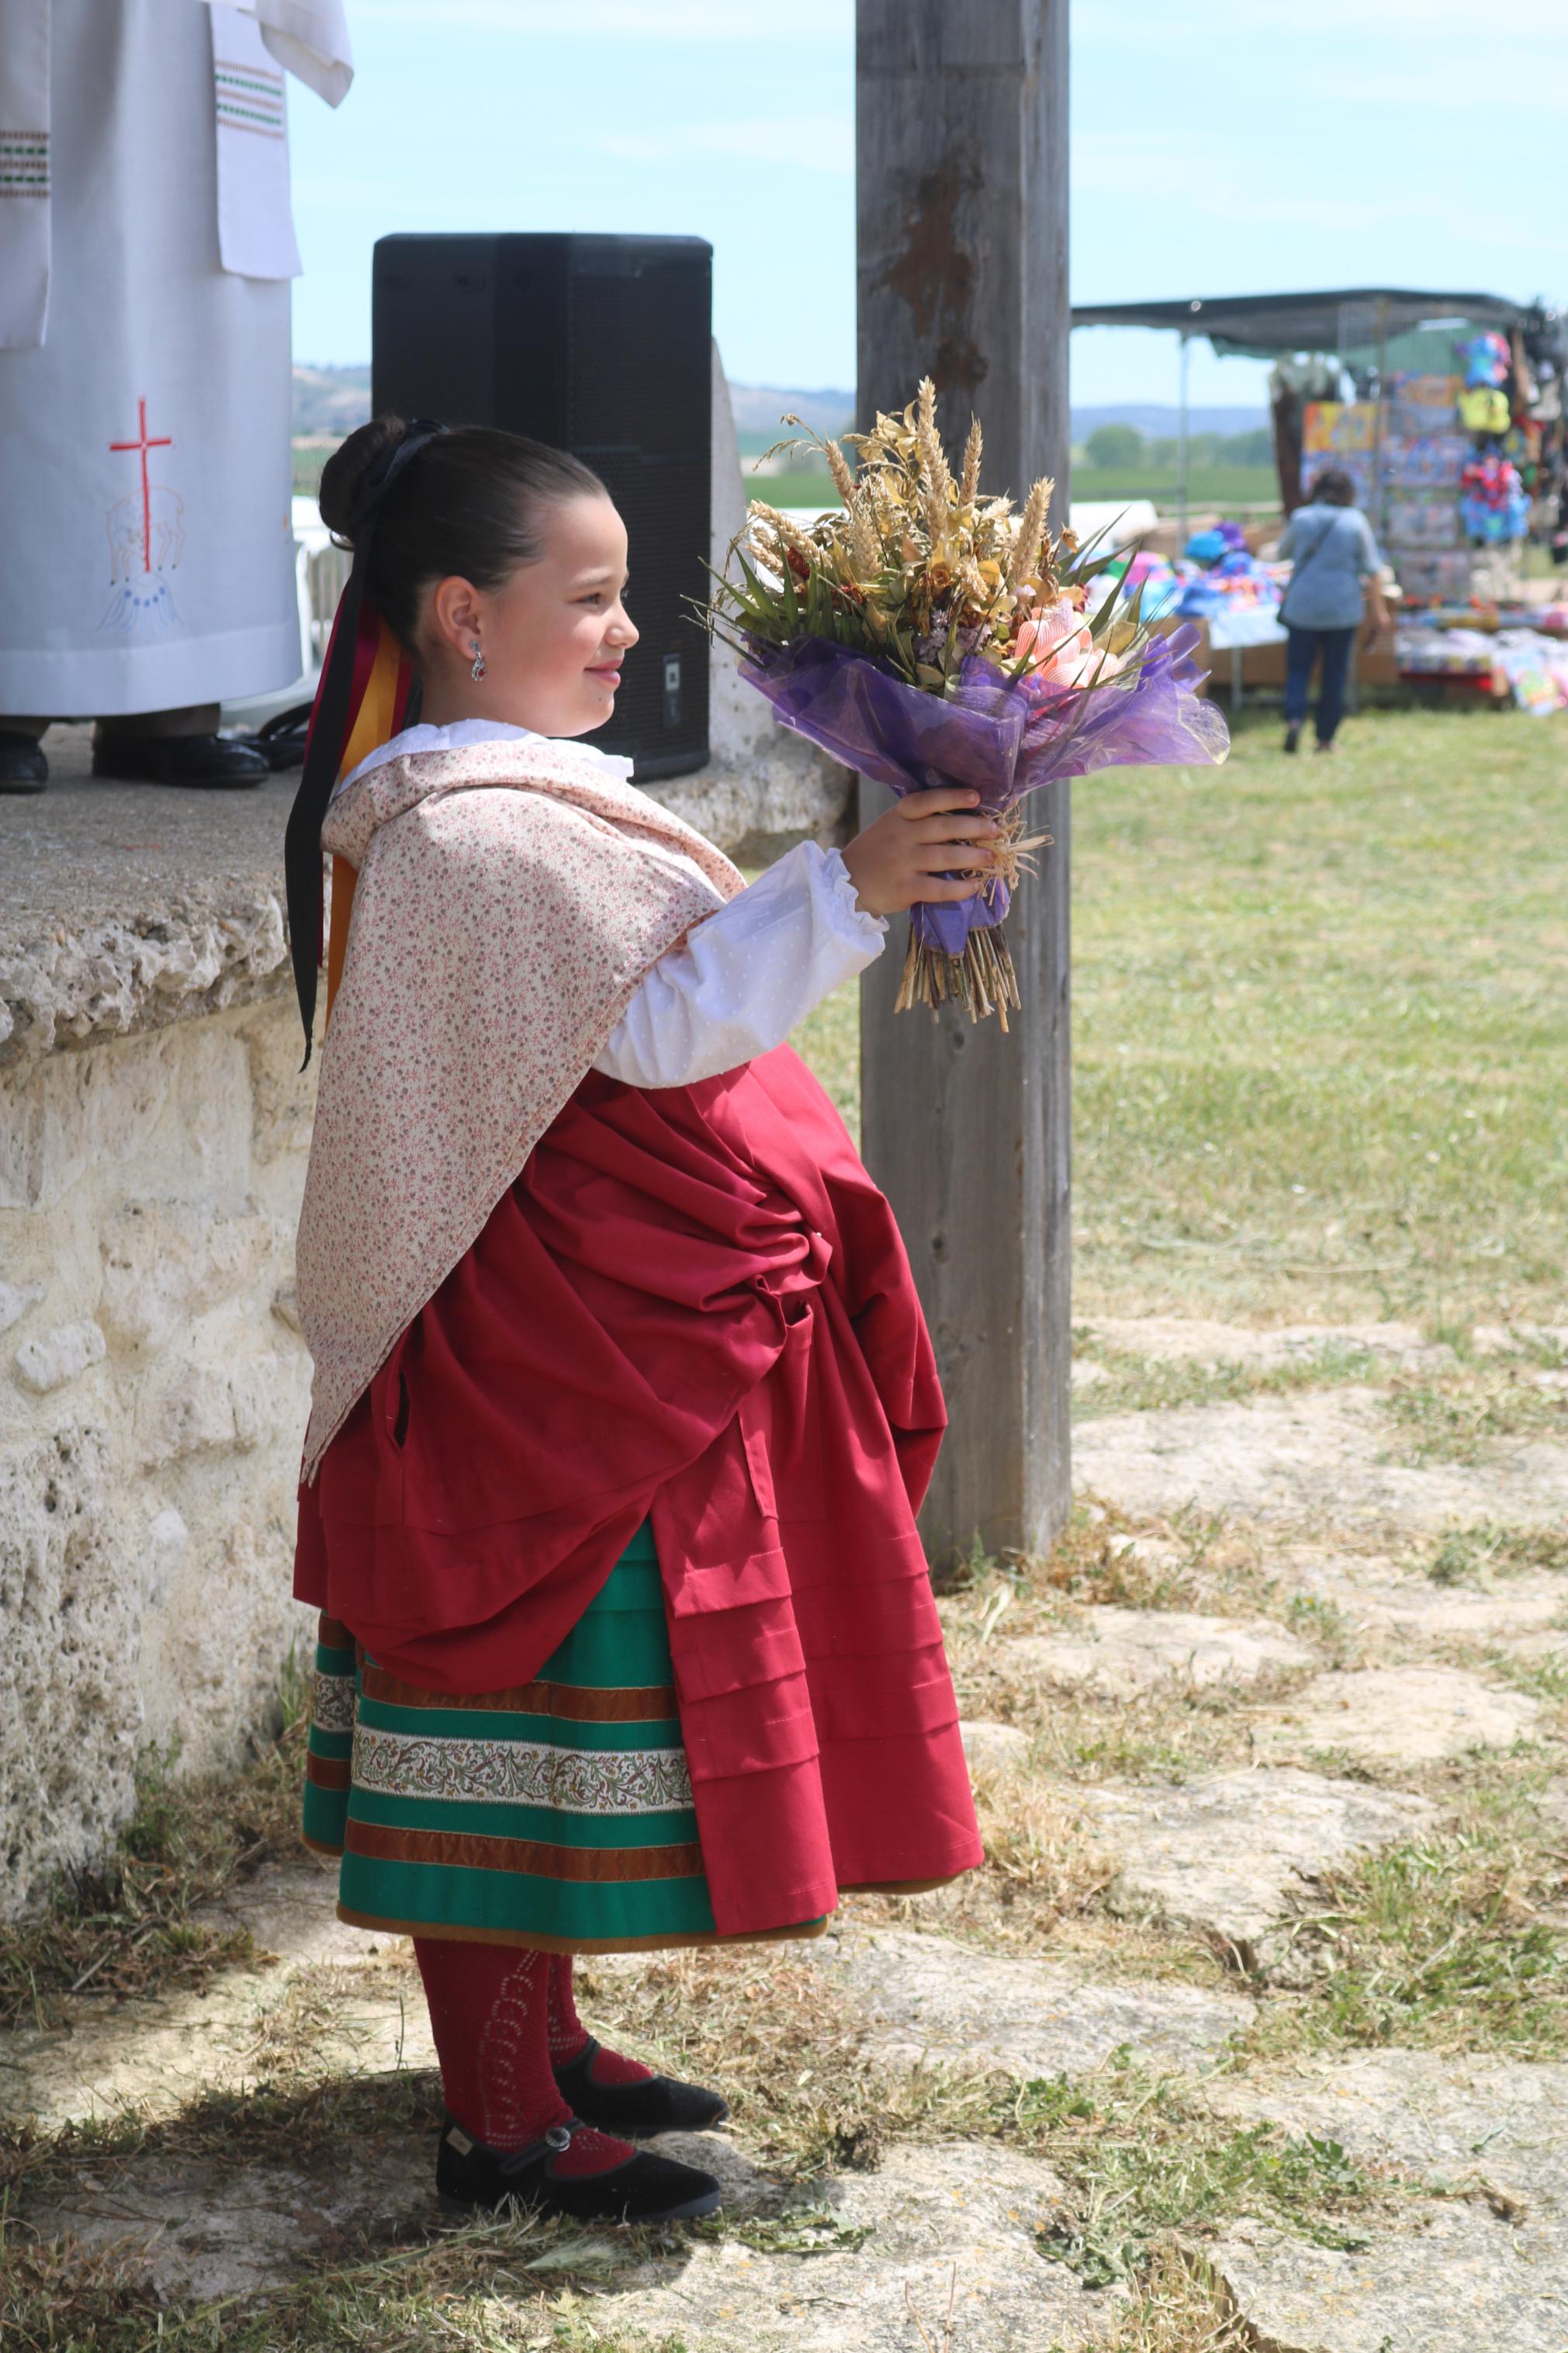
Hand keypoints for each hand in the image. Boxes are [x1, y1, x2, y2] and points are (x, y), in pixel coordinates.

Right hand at [841, 788, 1000, 918]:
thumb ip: (917, 821)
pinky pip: (938, 889)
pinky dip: (959, 889)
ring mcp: (902, 863)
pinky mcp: (904, 889)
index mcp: (898, 817)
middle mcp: (901, 837)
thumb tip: (963, 817)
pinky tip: (974, 887)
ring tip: (992, 857)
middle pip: (942, 827)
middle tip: (995, 830)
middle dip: (973, 827)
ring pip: (945, 857)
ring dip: (973, 856)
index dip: (952, 797)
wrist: (845, 885)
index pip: (927, 801)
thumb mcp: (889, 827)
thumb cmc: (876, 853)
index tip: (976, 797)